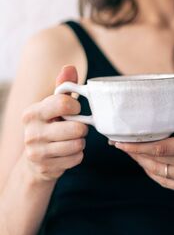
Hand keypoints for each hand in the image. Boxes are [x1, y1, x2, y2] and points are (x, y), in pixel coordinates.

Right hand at [22, 66, 87, 181]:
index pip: (64, 104)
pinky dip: (77, 155)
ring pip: (78, 144)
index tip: (74, 110)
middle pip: (76, 128)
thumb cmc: (50, 126)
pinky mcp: (47, 167)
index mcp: (33, 113)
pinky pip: (77, 158)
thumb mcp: (54, 106)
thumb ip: (64, 88)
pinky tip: (68, 152)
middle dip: (82, 128)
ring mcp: (37, 152)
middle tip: (75, 128)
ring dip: (80, 142)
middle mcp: (31, 132)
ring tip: (72, 140)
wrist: (36, 159)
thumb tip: (69, 67)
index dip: (76, 108)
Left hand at [115, 81, 173, 195]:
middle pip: (154, 161)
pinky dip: (154, 173)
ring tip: (131, 152)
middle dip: (134, 153)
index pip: (161, 148)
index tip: (120, 141)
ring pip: (158, 174)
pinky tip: (147, 164)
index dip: (137, 146)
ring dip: (141, 163)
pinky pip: (166, 183)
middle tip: (118, 143)